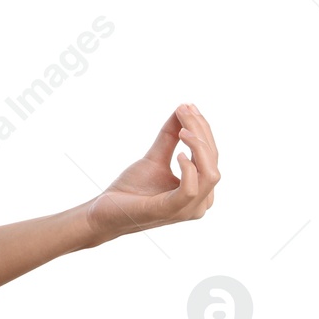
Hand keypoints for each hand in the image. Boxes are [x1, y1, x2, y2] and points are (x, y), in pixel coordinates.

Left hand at [86, 103, 219, 243]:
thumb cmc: (131, 189)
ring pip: (210, 173)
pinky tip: (178, 154)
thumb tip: (182, 109)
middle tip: (184, 110)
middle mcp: (201, 202)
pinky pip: (190, 189)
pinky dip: (188, 169)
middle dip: (201, 131)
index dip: (202, 129)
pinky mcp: (170, 211)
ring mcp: (188, 209)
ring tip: (181, 130)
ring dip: (198, 147)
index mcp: (201, 190)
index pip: (212, 155)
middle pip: (213, 161)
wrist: (105, 212)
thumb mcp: (155, 158)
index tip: (187, 106)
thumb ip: (170, 137)